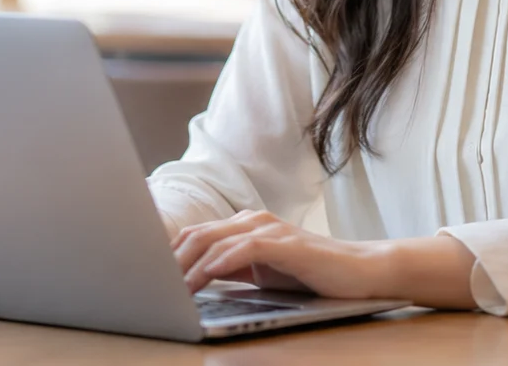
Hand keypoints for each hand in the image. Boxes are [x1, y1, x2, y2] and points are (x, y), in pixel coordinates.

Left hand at [171, 210, 391, 296]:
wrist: (358, 271)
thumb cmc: (310, 274)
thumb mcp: (261, 273)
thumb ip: (232, 269)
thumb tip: (193, 279)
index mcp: (244, 226)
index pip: (197, 235)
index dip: (170, 254)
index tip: (150, 274)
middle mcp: (253, 221)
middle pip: (199, 235)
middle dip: (173, 260)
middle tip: (153, 283)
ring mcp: (270, 229)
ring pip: (218, 240)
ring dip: (191, 265)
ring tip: (173, 286)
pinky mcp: (286, 243)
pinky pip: (246, 248)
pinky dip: (223, 261)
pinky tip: (207, 274)